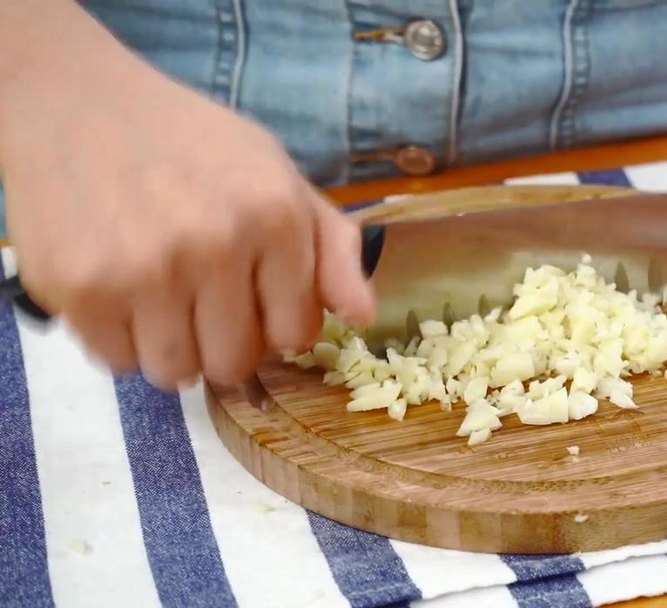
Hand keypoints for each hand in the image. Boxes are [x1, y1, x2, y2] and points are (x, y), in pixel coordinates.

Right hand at [0, 16, 375, 388]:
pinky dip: (119, 340)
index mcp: (277, 217)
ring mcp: (145, 269)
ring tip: (160, 297)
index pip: (296, 333)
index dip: (275, 322)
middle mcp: (216, 245)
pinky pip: (117, 362)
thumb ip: (332, 248)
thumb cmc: (194, 145)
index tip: (252, 296)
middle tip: (201, 300)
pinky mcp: (81, 287)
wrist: (80, 104)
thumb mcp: (280, 177)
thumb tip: (363, 317)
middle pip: (235, 363)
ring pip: (176, 373)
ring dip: (171, 348)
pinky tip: (120, 291)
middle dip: (223, 342)